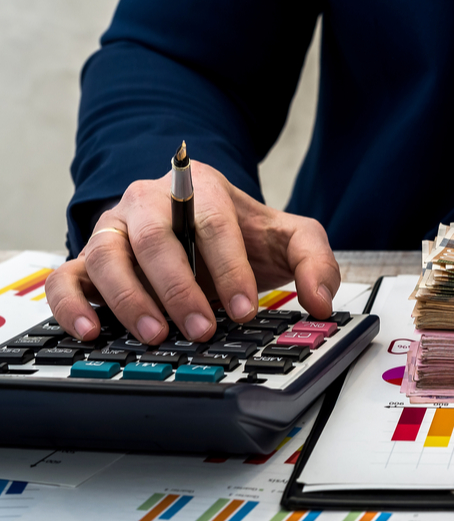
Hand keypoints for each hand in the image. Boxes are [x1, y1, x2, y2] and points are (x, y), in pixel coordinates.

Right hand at [46, 162, 339, 344]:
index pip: (211, 222)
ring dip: (129, 298)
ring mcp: (113, 230)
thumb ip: (316, 262)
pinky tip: (91, 331)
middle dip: (179, 286)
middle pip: (155, 237)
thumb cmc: (247, 235)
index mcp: (198, 186)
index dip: (228, 266)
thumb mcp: (292, 238)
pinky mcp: (87, 261)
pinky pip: (66, 278)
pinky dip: (71, 304)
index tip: (243, 309)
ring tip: (156, 334)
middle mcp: (149, 202)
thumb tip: (321, 302)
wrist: (212, 234)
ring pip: (106, 255)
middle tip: (202, 328)